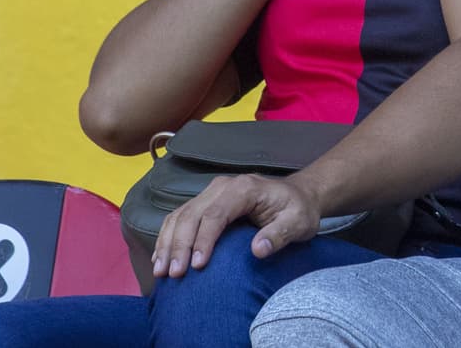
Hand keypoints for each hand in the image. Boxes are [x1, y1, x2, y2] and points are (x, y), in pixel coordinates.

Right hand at [151, 173, 321, 278]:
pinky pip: (179, 218)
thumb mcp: (298, 222)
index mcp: (244, 188)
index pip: (216, 214)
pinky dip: (167, 238)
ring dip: (167, 243)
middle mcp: (223, 186)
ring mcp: (211, 193)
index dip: (203, 240)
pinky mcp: (205, 203)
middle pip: (192, 215)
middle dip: (179, 245)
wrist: (299, 195)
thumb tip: (257, 250)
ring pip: (180, 216)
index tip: (197, 266)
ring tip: (161, 272)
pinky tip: (162, 259)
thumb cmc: (298, 210)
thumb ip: (280, 234)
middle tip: (174, 274)